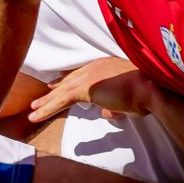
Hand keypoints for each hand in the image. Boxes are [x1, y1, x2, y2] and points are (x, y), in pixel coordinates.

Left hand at [27, 58, 154, 123]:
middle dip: (53, 91)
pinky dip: (48, 108)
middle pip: (68, 81)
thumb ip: (114, 105)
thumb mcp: (127, 101)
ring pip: (61, 92)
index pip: (80, 74)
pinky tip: (37, 115)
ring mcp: (89, 77)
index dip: (67, 81)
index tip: (56, 85)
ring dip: (46, 102)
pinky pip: (61, 100)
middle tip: (39, 99)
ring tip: (33, 111)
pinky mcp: (86, 88)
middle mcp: (94, 68)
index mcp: (104, 67)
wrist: (150, 89)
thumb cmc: (145, 95)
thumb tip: (105, 113)